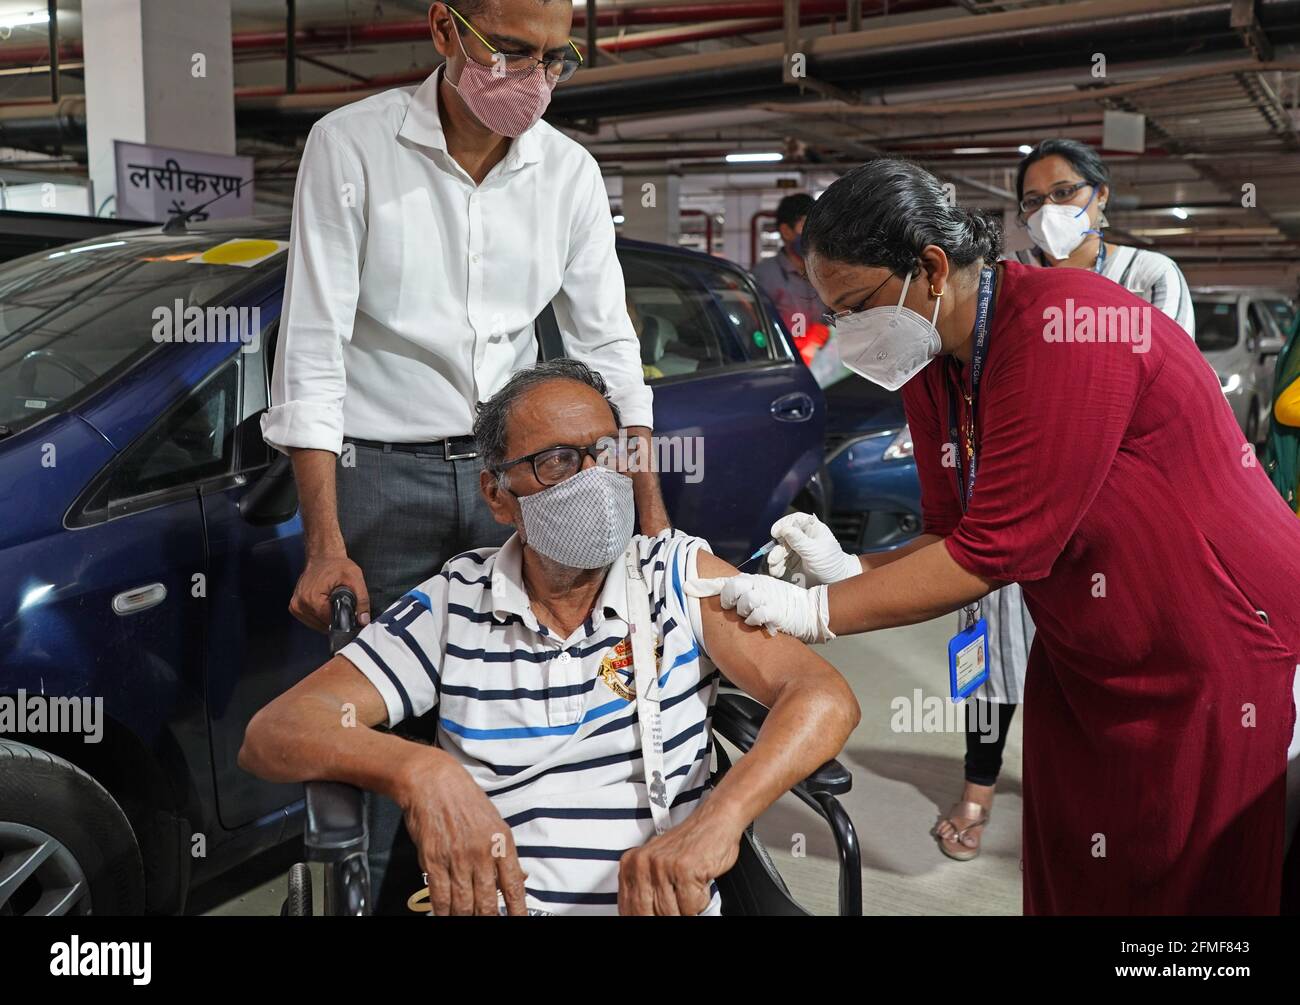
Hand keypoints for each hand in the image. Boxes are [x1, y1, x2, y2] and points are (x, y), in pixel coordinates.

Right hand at [290, 554, 369, 632]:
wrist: (322, 556)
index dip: (344, 620)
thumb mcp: (354, 578)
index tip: (350, 613)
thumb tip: (363, 620)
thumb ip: (361, 600)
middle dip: (336, 619)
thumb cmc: (337, 565)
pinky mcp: (295, 607)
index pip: (331, 623)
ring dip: (328, 619)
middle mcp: (299, 605)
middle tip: (343, 605)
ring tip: (333, 603)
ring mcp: (295, 607)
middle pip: (324, 626)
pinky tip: (326, 605)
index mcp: (311, 600)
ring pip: (317, 625)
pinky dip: (321, 616)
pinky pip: (311, 620)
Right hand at [397, 750, 527, 915]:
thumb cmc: (466, 800)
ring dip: (464, 916)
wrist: (433, 782)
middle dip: (487, 918)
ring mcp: (456, 858)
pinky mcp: (433, 860)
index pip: (513, 887)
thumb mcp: (495, 823)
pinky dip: (443, 911)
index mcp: (502, 843)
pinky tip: (446, 914)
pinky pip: (440, 896)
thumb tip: (519, 880)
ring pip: (463, 904)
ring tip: (465, 917)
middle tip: (486, 921)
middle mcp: (481, 853)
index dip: (517, 911)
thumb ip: (505, 854)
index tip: (519, 921)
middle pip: (486, 903)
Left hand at [618, 812, 741, 914]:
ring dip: (684, 910)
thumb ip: (646, 889)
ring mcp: (662, 866)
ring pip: (669, 913)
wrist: (715, 821)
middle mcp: (643, 863)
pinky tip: (699, 886)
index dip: (640, 917)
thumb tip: (640, 914)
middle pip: (647, 913)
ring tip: (690, 893)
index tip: (654, 915)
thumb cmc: (690, 845)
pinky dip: (698, 903)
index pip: (629, 907)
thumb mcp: (657, 865)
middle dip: (665, 916)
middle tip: (678, 908)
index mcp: (631, 864)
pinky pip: (689, 907)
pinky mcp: (683, 869)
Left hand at [686, 574, 834, 643]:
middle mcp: (757, 586)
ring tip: (751, 618)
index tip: (687, 587)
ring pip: (742, 602)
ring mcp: (766, 598)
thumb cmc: (784, 606)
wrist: (810, 612)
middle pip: (731, 589)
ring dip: (743, 612)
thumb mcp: (762, 594)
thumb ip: (742, 595)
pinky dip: (754, 621)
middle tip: (734, 609)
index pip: (724, 581)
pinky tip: (759, 625)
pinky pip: (755, 615)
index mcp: (753, 582)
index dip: (706, 586)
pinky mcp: (774, 611)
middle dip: (728, 600)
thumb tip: (720, 599)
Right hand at [767, 512, 860, 585]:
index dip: (783, 524)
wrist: (837, 583)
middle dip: (777, 549)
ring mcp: (798, 550)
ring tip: (775, 570)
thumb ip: (799, 540)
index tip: (775, 533)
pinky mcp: (794, 563)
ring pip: (781, 550)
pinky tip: (777, 572)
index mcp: (812, 529)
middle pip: (784, 538)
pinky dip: (777, 567)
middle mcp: (803, 538)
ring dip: (775, 560)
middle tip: (773, 559)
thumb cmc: (831, 563)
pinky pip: (781, 562)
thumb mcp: (815, 551)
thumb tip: (785, 529)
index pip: (795, 520)